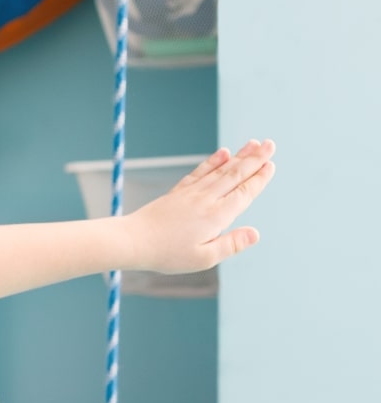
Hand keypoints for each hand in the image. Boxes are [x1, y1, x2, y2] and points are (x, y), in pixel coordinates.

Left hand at [130, 140, 274, 273]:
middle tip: (270, 144)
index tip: (271, 164)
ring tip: (253, 143)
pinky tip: (224, 153)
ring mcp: (191, 193)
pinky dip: (214, 161)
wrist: (132, 240)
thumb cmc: (167, 254)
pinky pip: (200, 172)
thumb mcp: (203, 258)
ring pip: (221, 170)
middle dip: (255, 159)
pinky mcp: (179, 192)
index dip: (259, 179)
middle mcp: (206, 200)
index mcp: (216, 216)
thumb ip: (231, 244)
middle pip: (235, 175)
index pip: (244, 193)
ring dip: (239, 156)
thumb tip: (256, 233)